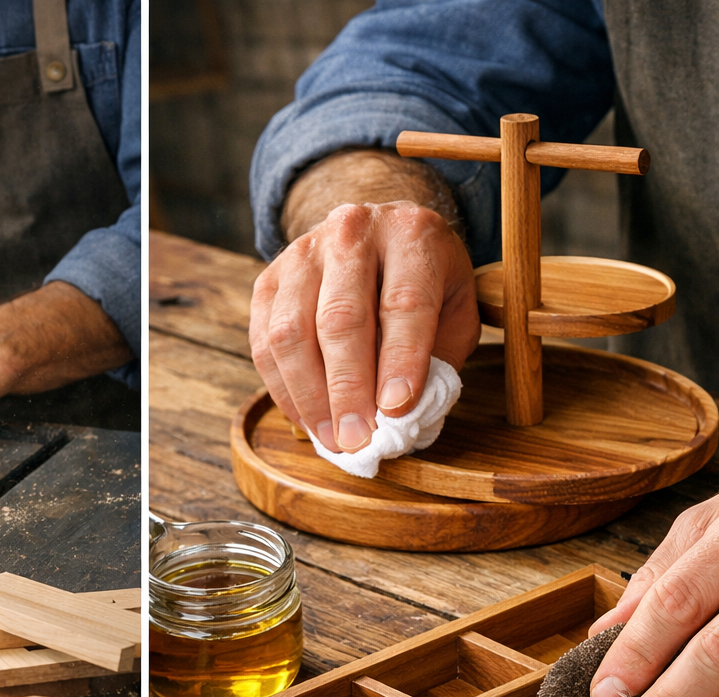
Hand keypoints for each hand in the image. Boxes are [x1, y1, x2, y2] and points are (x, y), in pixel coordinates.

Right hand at [249, 199, 479, 453]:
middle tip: (357, 439)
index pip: (404, 302)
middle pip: (340, 319)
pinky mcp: (269, 279)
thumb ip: (438, 356)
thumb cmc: (424, 282)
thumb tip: (403, 416)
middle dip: (348, 389)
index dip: (400, 360)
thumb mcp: (454, 309)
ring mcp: (302, 254)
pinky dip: (283, 389)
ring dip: (309, 395)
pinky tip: (307, 418)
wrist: (378, 234)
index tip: (396, 410)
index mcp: (410, 235)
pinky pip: (264, 341)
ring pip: (292, 332)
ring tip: (331, 438)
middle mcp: (352, 234)